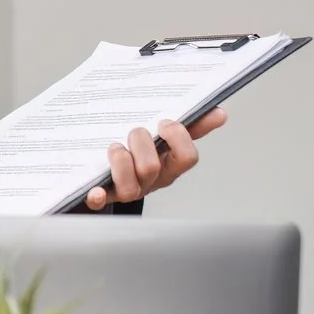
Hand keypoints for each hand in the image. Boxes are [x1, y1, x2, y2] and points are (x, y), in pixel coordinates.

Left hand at [83, 110, 226, 210]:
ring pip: (130, 188)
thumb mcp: (167, 135)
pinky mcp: (103, 194)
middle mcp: (151, 180)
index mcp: (169, 164)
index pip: (187, 157)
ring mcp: (127, 189)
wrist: (108, 168)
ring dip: (120, 163)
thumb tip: (219, 112)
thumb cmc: (142, 149)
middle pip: (153, 169)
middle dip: (141, 144)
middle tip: (134, 131)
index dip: (177, 138)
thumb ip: (192, 123)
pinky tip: (94, 191)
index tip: (164, 122)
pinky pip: (101, 201)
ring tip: (114, 147)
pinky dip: (98, 197)